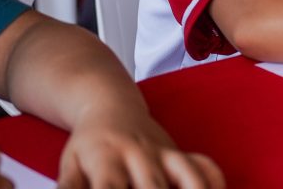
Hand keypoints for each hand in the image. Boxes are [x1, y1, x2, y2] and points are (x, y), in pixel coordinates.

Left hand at [57, 107, 224, 188]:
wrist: (109, 103)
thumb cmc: (88, 142)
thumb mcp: (69, 164)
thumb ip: (68, 187)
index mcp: (106, 159)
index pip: (110, 188)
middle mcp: (138, 155)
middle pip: (153, 187)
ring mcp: (162, 152)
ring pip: (186, 176)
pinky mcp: (178, 152)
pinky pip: (203, 164)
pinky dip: (214, 181)